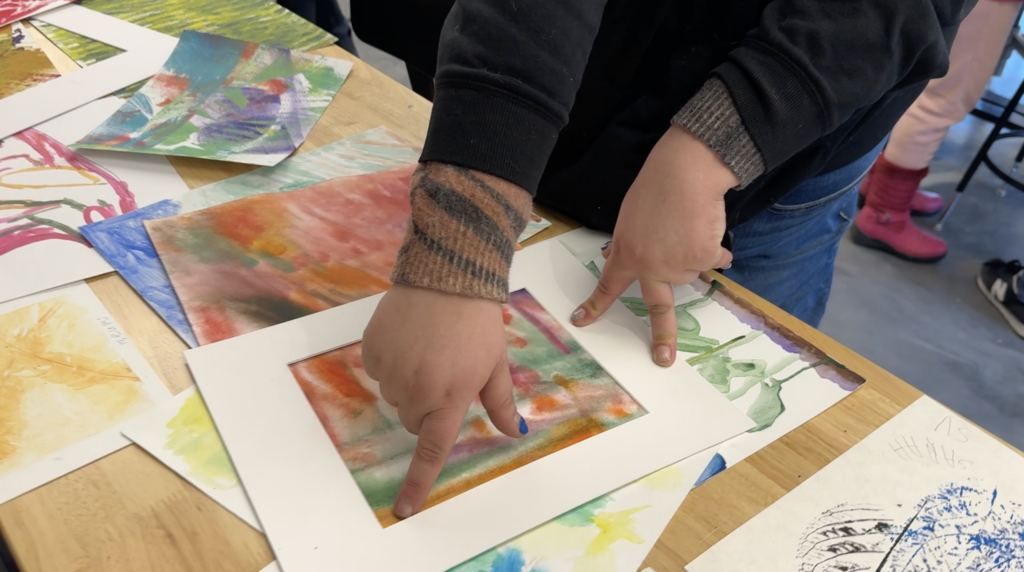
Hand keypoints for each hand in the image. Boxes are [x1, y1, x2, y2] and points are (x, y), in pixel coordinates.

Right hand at [362, 284, 525, 518]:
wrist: (448, 274)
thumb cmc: (478, 322)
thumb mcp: (496, 363)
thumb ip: (499, 402)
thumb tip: (514, 432)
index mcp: (450, 396)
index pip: (432, 450)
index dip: (418, 482)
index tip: (404, 509)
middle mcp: (416, 389)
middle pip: (415, 421)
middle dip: (428, 406)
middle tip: (446, 373)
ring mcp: (391, 369)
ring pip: (396, 397)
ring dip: (410, 384)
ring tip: (429, 349)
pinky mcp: (372, 350)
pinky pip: (378, 371)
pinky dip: (391, 362)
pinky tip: (410, 339)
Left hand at [571, 125, 737, 366]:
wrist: (685, 173)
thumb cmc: (656, 188)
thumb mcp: (630, 218)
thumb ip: (629, 243)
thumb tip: (624, 258)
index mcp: (626, 255)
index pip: (608, 287)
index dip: (595, 306)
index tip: (581, 320)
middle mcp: (651, 267)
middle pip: (660, 309)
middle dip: (662, 338)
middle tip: (663, 359)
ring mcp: (678, 266)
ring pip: (691, 271)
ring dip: (693, 254)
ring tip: (689, 225)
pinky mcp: (703, 259)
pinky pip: (714, 259)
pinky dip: (716, 248)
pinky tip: (708, 227)